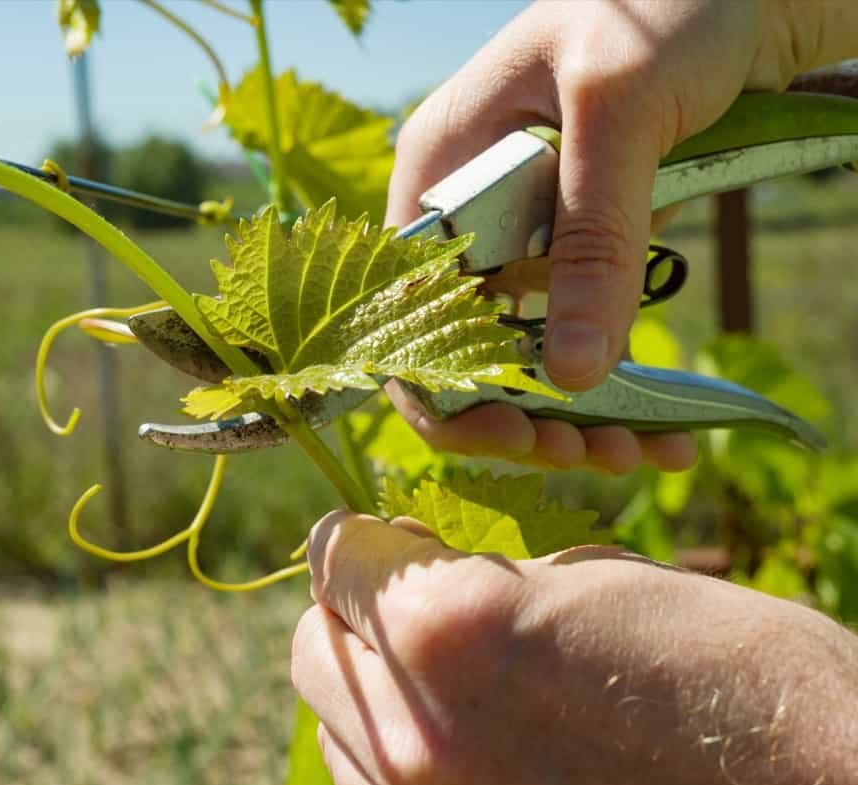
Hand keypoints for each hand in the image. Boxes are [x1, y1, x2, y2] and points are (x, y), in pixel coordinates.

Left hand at [291, 511, 857, 784]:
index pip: (334, 556)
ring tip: (449, 680)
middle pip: (314, 644)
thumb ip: (474, 577)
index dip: (364, 540)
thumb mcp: (590, 580)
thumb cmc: (727, 672)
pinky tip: (465, 739)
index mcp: (443, 628)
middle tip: (417, 606)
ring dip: (373, 688)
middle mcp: (411, 730)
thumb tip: (410, 570)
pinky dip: (397, 756)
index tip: (391, 540)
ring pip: (336, 727)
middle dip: (357, 614)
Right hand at [387, 0, 843, 472]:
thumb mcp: (619, 108)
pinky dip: (619, 388)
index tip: (517, 432)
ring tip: (644, 450)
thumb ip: (594, 235)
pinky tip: (665, 427)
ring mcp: (524, 233)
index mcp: (439, 167)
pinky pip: (581, 332)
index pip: (403, 306)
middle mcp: (468, 211)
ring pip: (525, 354)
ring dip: (577, 418)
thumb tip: (572, 375)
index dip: (443, 387)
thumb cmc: (661, 5)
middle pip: (464, 346)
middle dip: (523, 416)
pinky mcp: (578, 245)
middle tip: (596, 455)